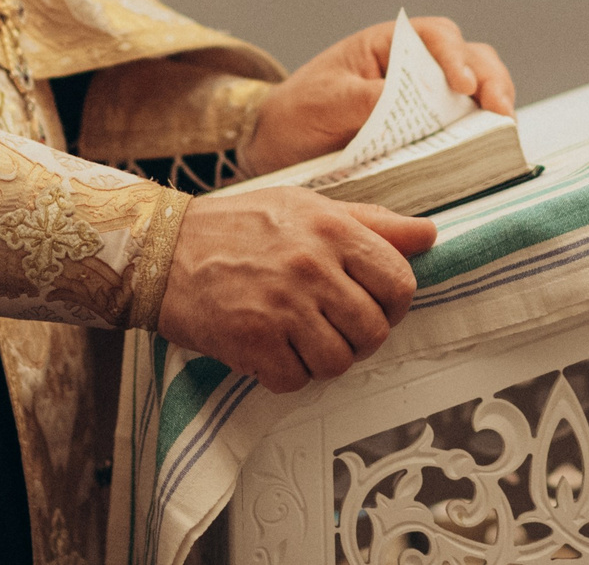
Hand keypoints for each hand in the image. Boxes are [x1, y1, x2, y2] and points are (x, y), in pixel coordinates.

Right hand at [155, 189, 436, 391]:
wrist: (160, 250)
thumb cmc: (237, 226)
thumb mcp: (306, 207)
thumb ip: (372, 223)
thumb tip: (428, 235)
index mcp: (331, 229)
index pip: (400, 282)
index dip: (393, 302)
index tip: (373, 304)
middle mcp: (312, 266)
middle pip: (374, 331)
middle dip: (358, 336)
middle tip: (331, 325)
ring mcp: (282, 307)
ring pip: (338, 363)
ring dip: (322, 358)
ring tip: (298, 336)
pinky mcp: (252, 342)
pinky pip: (295, 380)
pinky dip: (285, 373)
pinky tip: (269, 347)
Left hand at [243, 16, 515, 175]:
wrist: (280, 146)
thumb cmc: (300, 112)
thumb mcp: (327, 103)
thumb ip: (367, 101)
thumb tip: (409, 107)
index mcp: (390, 45)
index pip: (436, 36)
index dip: (457, 58)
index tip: (463, 86)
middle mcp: (417, 66)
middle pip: (472, 60)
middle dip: (493, 82)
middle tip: (501, 114)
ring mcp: (429, 99)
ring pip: (479, 93)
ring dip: (496, 110)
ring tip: (504, 136)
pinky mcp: (431, 132)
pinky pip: (465, 129)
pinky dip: (482, 138)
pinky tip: (491, 155)